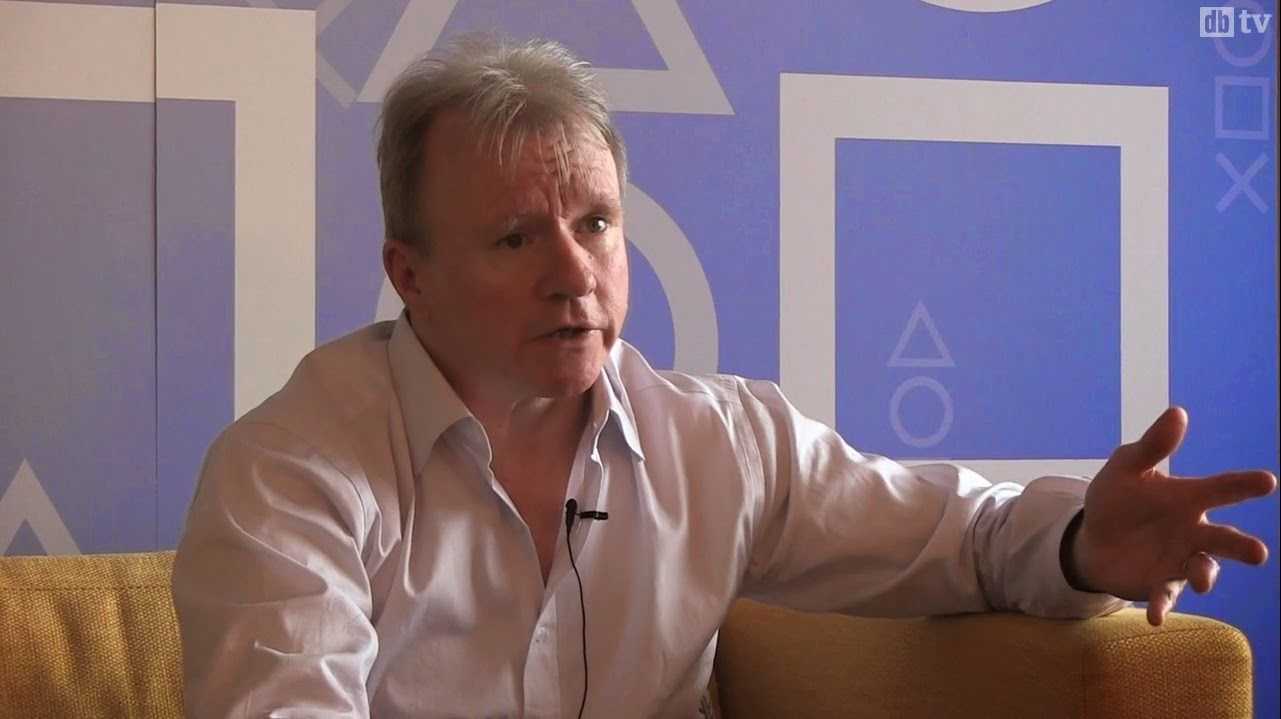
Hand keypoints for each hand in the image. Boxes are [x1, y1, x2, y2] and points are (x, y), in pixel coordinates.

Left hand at [1064, 406, 1276, 625]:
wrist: (1093, 538)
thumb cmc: (1118, 498)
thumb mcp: (1126, 468)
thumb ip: (1152, 446)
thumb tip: (1178, 412)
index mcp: (1188, 499)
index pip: (1220, 489)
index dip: (1243, 485)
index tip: (1268, 481)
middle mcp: (1193, 531)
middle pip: (1224, 538)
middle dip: (1241, 546)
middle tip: (1258, 553)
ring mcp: (1180, 560)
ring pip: (1203, 570)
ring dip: (1205, 576)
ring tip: (1203, 580)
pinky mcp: (1161, 584)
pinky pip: (1165, 596)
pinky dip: (1162, 605)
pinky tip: (1154, 615)